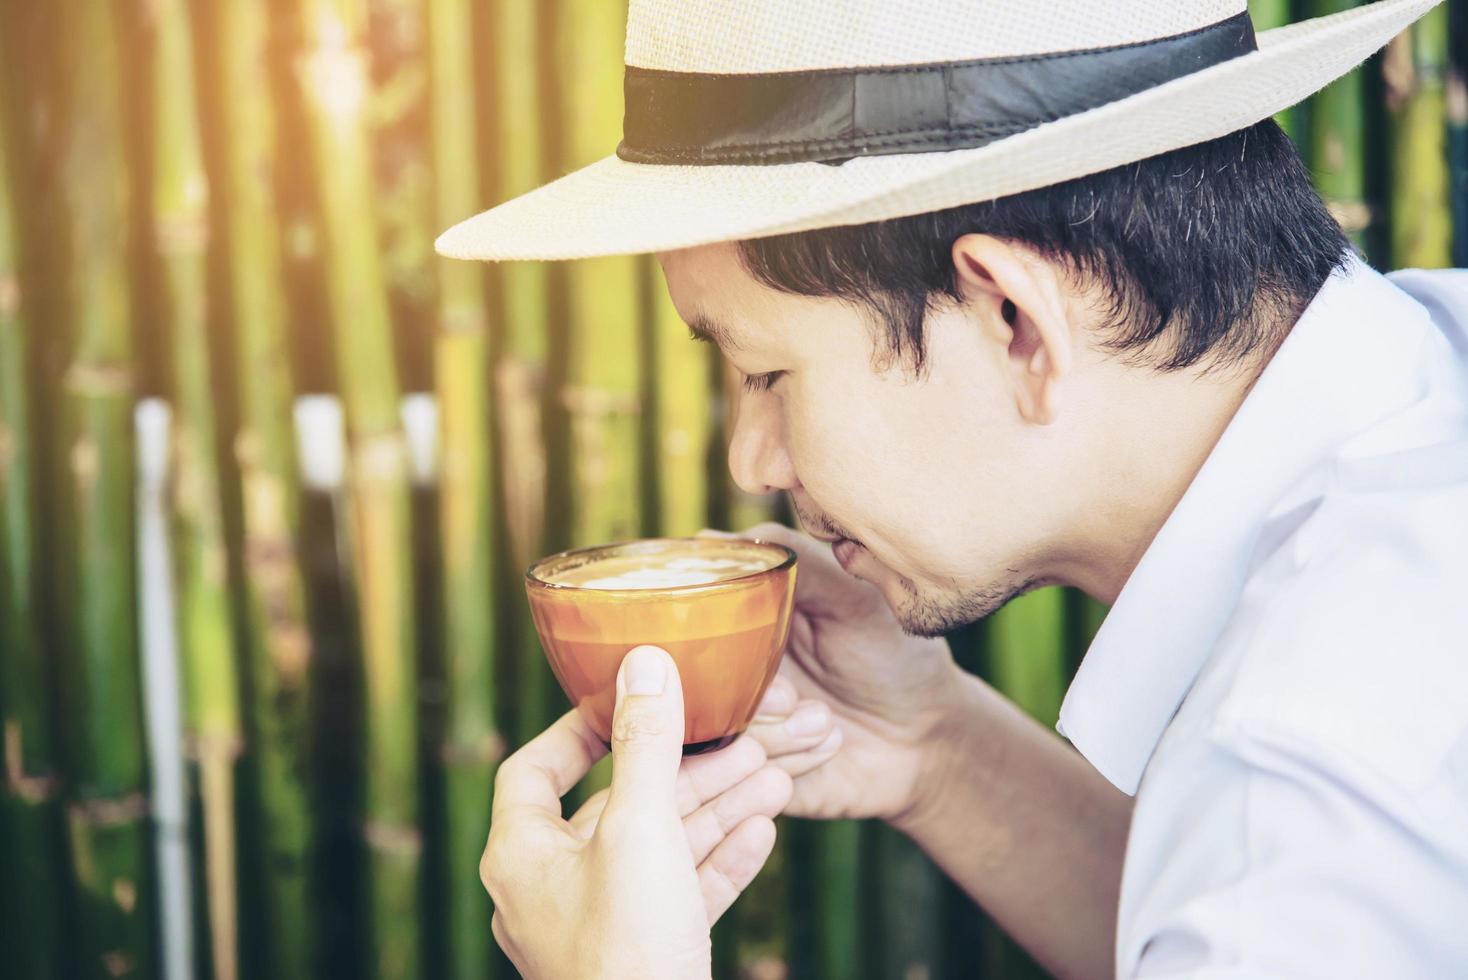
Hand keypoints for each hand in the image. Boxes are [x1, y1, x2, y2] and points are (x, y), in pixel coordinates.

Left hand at [483, 646, 791, 978]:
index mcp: (522, 855)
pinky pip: (679, 897)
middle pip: (617, 806)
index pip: (535, 768)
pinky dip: (718, 864)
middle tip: (740, 738)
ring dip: (716, 812)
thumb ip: (645, 744)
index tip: (628, 699)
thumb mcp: (640, 830)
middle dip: (685, 771)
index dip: (580, 727)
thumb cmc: (628, 952)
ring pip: (658, 851)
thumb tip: (645, 662)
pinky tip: (764, 834)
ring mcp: (597, 928)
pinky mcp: (642, 959)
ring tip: (773, 776)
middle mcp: (551, 890)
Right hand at [701, 524, 968, 827]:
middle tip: (794, 698)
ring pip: (719, 736)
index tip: (746, 648)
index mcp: (739, 629)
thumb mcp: (852, 599)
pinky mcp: (754, 775)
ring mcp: (738, 729)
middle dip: (750, 697)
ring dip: (782, 733)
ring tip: (826, 721)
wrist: (927, 739)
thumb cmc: (893, 657)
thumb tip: (711, 542)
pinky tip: (829, 744)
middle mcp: (727, 678)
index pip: (684, 630)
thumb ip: (795, 564)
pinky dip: (793, 759)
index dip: (706, 641)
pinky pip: (743, 776)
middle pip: (693, 691)